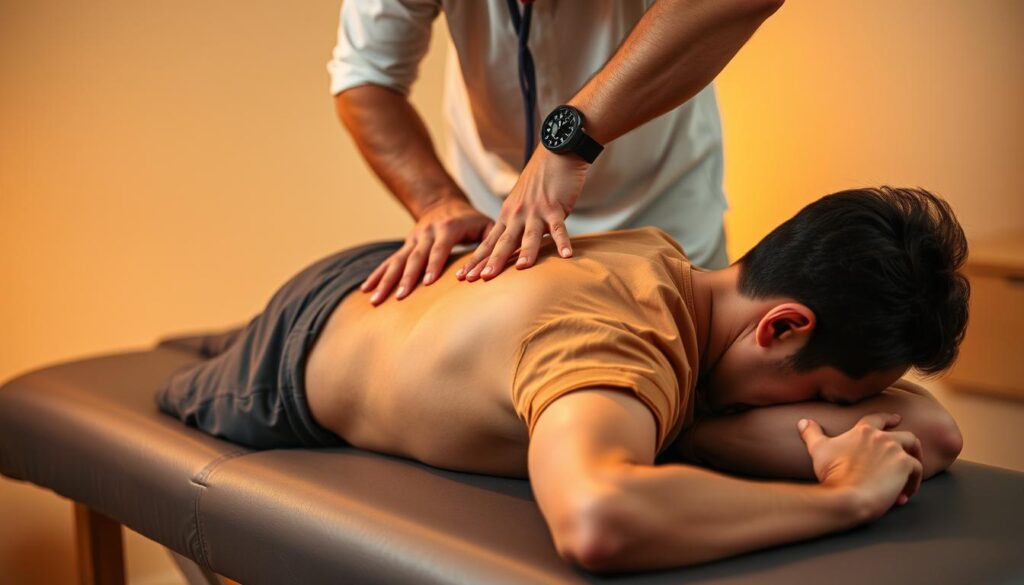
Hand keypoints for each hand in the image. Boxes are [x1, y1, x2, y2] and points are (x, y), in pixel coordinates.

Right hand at [360, 198, 493, 304]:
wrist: (442, 201)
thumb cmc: (470, 219)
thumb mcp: (484, 224)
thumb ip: (491, 242)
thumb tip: (501, 262)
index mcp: (447, 228)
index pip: (439, 249)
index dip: (433, 265)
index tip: (427, 282)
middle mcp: (426, 233)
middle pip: (414, 257)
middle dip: (406, 278)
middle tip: (400, 297)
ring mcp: (413, 240)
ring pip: (398, 261)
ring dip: (386, 280)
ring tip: (377, 299)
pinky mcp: (405, 246)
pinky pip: (389, 262)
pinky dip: (377, 275)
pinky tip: (366, 289)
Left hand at [456, 148, 589, 281]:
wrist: (556, 152)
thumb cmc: (540, 180)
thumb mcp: (521, 203)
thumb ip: (517, 224)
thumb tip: (514, 247)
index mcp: (507, 216)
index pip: (488, 242)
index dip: (476, 260)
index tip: (462, 277)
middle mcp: (517, 215)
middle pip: (503, 242)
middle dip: (491, 261)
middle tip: (479, 279)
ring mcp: (536, 211)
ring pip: (529, 236)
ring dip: (525, 252)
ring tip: (520, 269)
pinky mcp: (555, 207)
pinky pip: (559, 227)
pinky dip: (563, 241)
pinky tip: (566, 256)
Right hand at [798, 413, 923, 522]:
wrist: (845, 495)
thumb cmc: (831, 474)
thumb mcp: (818, 450)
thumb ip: (811, 433)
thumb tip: (803, 422)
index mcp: (862, 431)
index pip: (878, 418)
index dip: (888, 418)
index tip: (895, 419)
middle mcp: (882, 437)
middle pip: (905, 435)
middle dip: (910, 444)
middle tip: (911, 453)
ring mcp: (895, 450)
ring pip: (914, 452)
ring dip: (915, 464)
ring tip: (910, 478)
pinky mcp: (905, 466)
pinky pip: (916, 472)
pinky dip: (912, 484)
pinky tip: (902, 496)